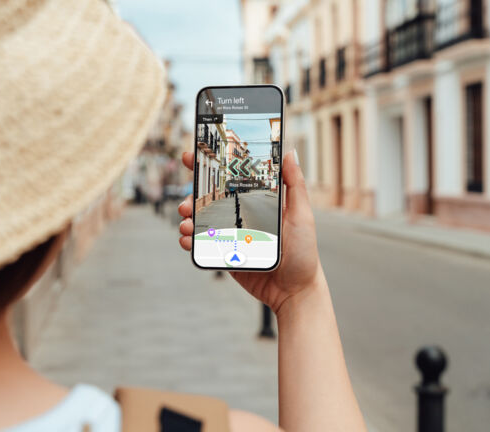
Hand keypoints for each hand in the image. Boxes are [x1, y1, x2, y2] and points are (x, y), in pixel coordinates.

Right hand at [178, 151, 321, 313]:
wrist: (294, 292)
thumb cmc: (303, 254)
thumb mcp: (302, 215)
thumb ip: (295, 185)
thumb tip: (290, 153)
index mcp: (257, 201)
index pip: (231, 179)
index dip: (210, 166)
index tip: (193, 157)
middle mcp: (241, 215)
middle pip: (209, 199)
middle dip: (192, 197)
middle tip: (187, 203)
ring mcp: (231, 235)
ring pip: (201, 221)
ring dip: (188, 219)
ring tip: (186, 224)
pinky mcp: (225, 255)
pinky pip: (202, 245)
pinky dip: (190, 241)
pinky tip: (187, 241)